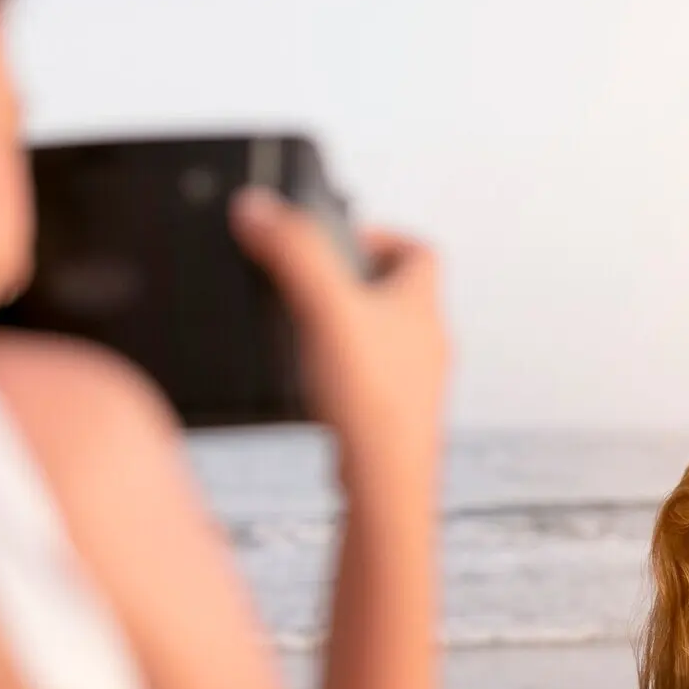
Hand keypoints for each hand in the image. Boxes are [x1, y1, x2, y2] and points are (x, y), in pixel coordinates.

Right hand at [229, 187, 450, 472]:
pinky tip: (319, 385)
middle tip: (314, 285)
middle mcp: (429, 342)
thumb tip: (259, 209)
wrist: (386, 479)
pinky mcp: (398, 417)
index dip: (383, 235)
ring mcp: (417, 383)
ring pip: (387, 340)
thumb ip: (293, 253)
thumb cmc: (373, 400)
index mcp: (423, 304)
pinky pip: (376, 382)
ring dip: (352, 329)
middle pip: (399, 294)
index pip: (420, 251)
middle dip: (356, 283)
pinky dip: (350, 374)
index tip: (341, 238)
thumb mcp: (326, 308)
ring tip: (309, 331)